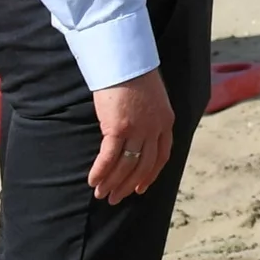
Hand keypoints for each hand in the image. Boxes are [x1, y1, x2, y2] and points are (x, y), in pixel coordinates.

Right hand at [89, 68, 175, 203]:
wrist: (125, 60)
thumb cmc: (134, 75)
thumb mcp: (152, 99)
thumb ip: (148, 118)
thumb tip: (135, 135)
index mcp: (166, 122)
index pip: (161, 157)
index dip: (150, 175)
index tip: (139, 189)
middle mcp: (155, 129)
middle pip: (144, 166)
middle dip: (128, 185)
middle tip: (115, 198)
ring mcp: (138, 129)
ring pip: (127, 165)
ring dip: (113, 183)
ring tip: (101, 194)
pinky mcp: (118, 128)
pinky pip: (109, 158)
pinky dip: (101, 172)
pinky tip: (93, 181)